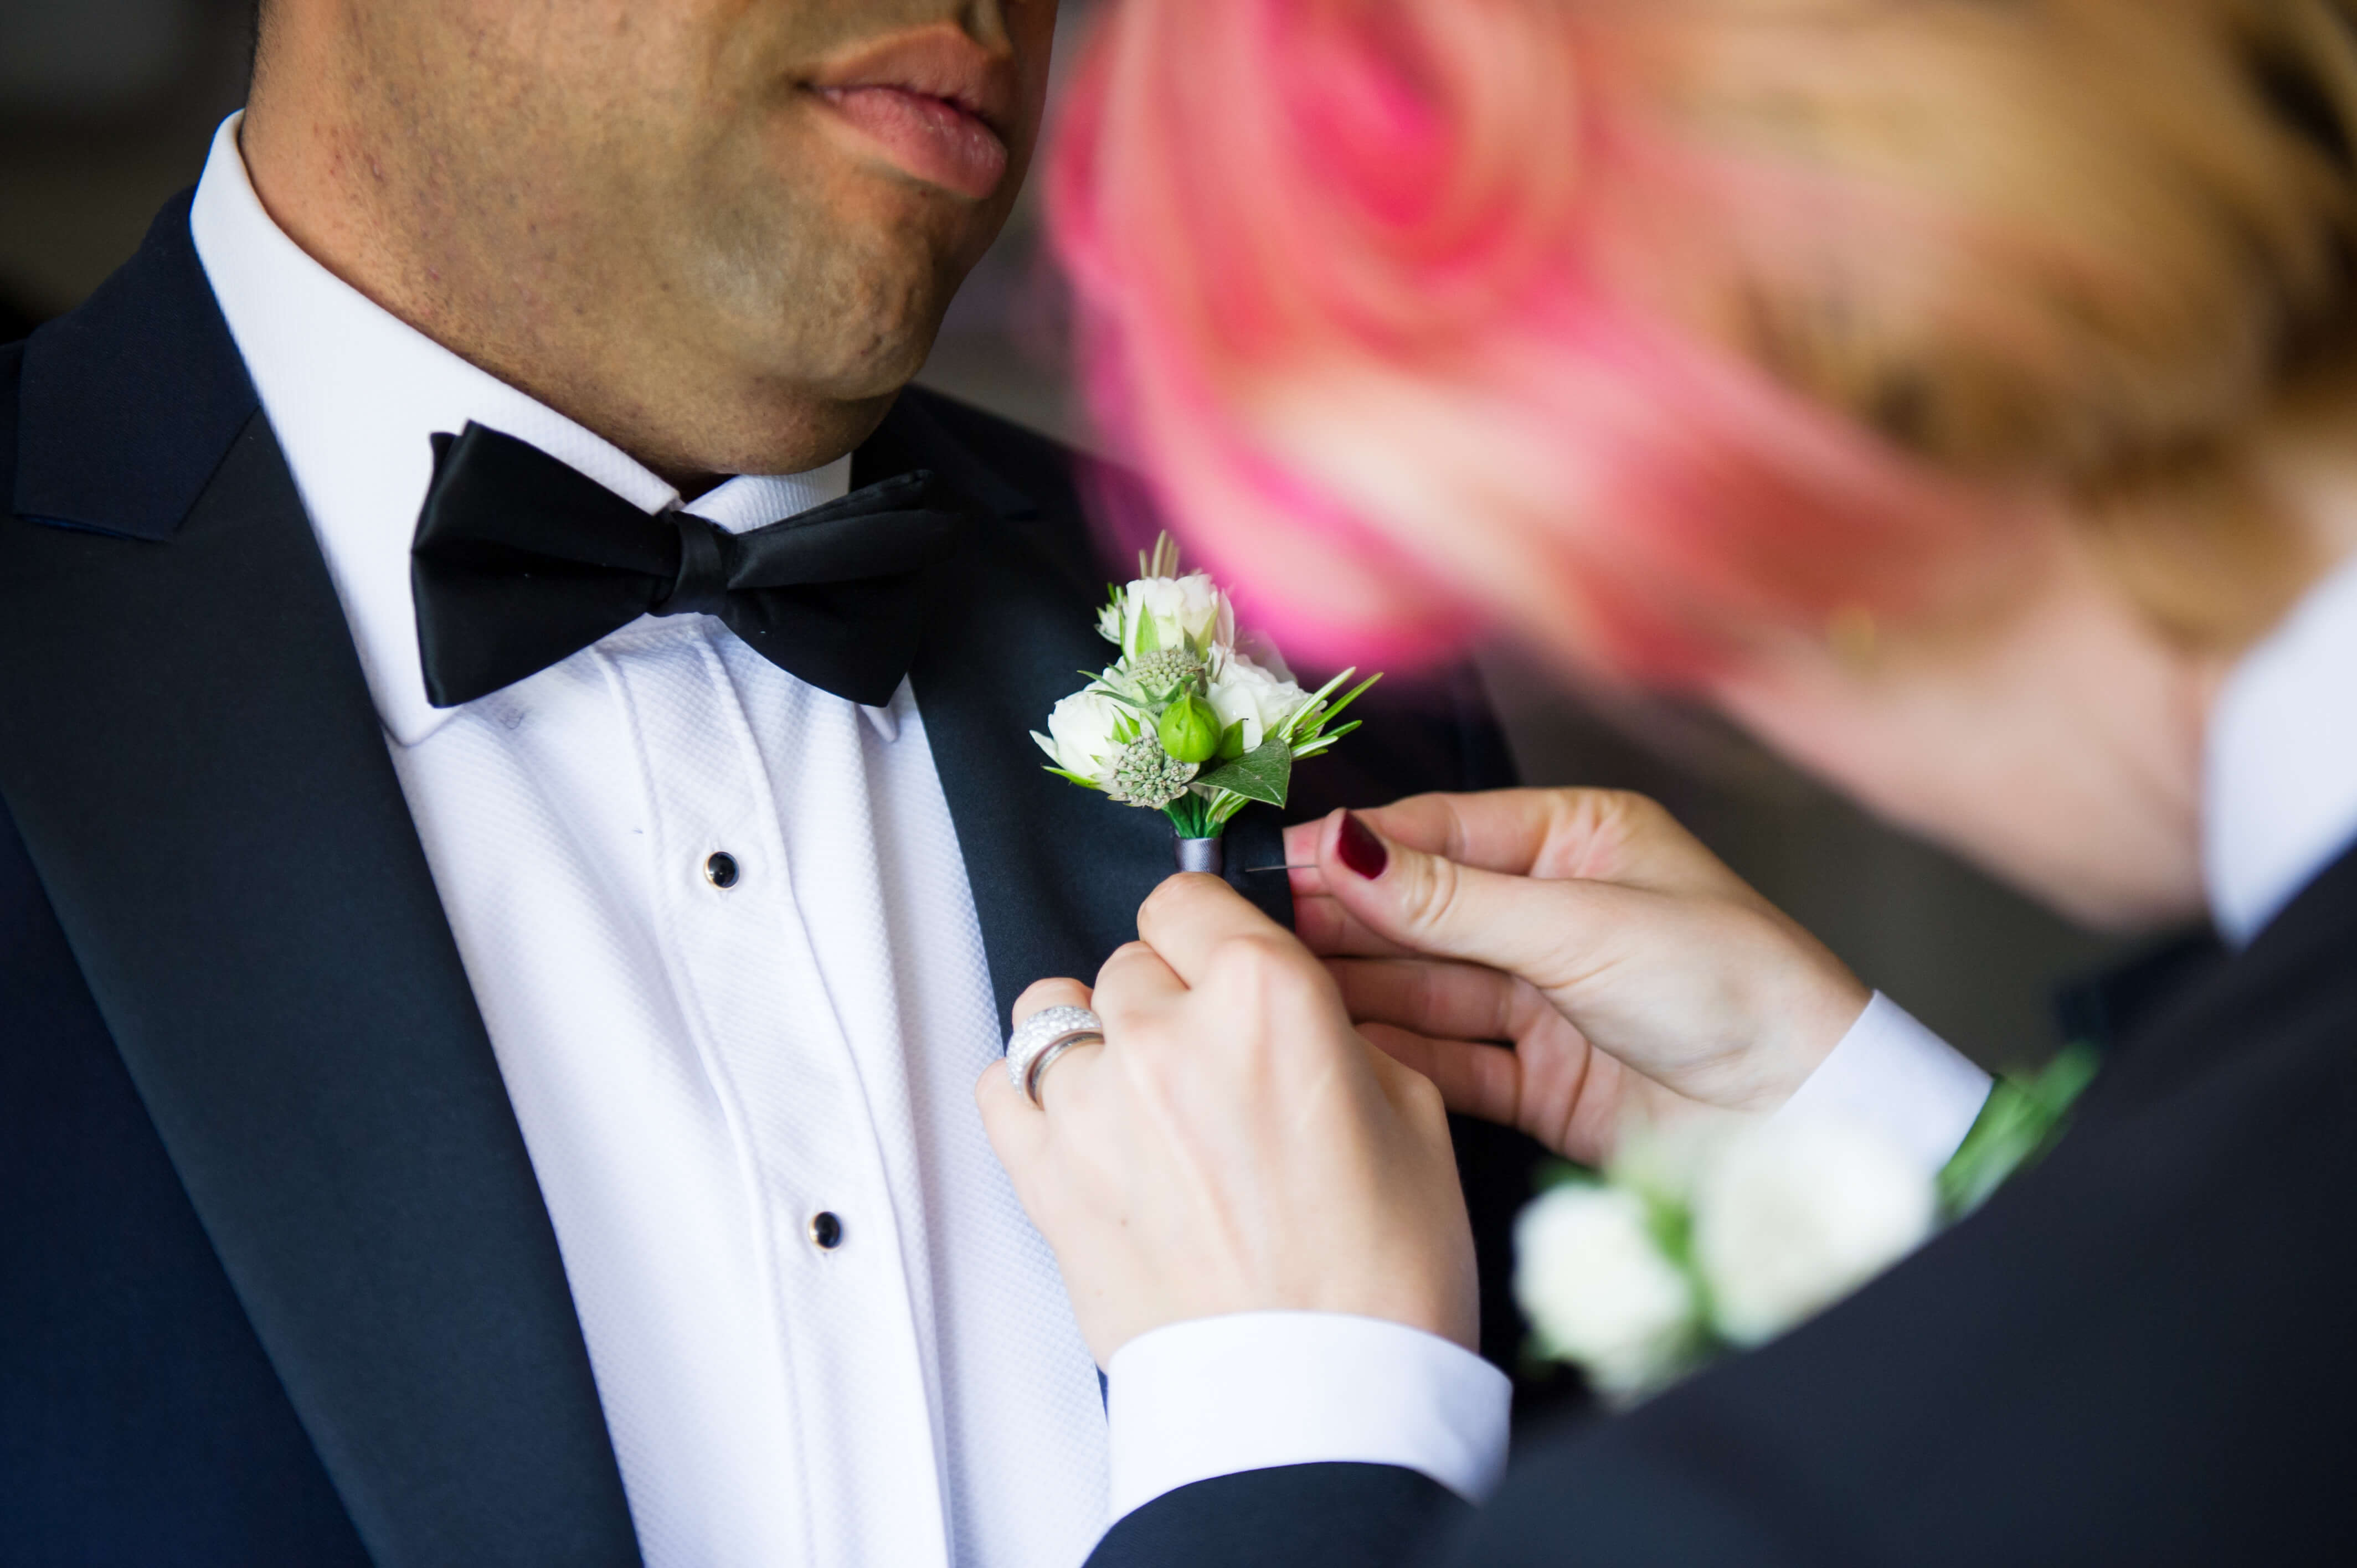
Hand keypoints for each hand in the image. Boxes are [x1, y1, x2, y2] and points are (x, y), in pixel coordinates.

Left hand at [976, 873, 1478, 1368]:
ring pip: (1055, 1013)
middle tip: (1215, 1070)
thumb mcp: (1413, 1117)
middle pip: (1131, 960)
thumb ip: (1333, 1035)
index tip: (1221, 962)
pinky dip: (1033, 1097)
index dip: (1212, 931)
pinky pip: (1001, 1087)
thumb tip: (1290, 1014)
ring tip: (1144, 1102)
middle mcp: (1167, 1037)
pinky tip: (1085, 1130)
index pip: (1191, 897)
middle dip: (1170, 1000)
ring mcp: (1093, 1108)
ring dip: (1097, 1043)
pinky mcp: (1043, 1179)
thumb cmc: (1381, 1282)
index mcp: (1267, 999)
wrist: (1321, 1407)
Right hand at [1286, 789, 1869, 1164]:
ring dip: (1357, 989)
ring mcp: (1548, 998)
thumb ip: (1452, 899)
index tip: (1274, 864)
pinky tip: (1335, 1047)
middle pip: (1424, 912)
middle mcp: (1558, 912)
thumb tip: (1344, 849)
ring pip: (1426, 987)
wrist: (1811, 1121)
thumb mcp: (1583, 925)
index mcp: (1580, 841)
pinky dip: (1394, 1056)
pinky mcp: (1543, 1079)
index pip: (1441, 834)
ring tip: (1276, 988)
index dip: (1356, 850)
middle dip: (1344, 920)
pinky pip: (1448, 1059)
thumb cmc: (1738, 989)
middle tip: (1255, 928)